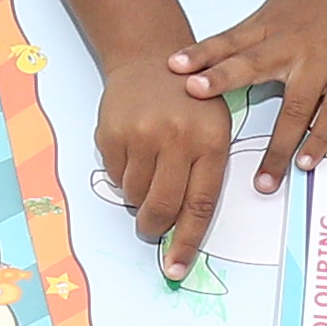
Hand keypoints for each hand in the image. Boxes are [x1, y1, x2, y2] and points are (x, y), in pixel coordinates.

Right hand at [93, 57, 241, 276]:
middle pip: (162, 206)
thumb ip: (204, 174)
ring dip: (139, 196)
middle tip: (153, 228)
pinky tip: (134, 150)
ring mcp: (141, 134)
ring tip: (148, 168)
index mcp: (210, 141)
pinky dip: (123, 175)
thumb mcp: (214, 129)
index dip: (187, 242)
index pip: (200, 205)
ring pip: (135, 196)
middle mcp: (176, 138)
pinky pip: (115, 177)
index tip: (176, 268)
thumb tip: (182, 226)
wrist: (151, 57)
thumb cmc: (191, 100)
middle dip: (155, 227)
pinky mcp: (112, 132)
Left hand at [176, 0, 326, 182]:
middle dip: (222, 80)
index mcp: (270, 26)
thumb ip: (252, 37)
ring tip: (264, 180)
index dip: (201, 54)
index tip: (172, 67)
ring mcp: (323, 62)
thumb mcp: (281, 6)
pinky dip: (320, 139)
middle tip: (195, 96)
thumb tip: (214, 61)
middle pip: (253, 64)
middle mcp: (292, 44)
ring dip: (280, 146)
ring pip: (296, 108)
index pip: (229, 41)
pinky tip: (307, 162)